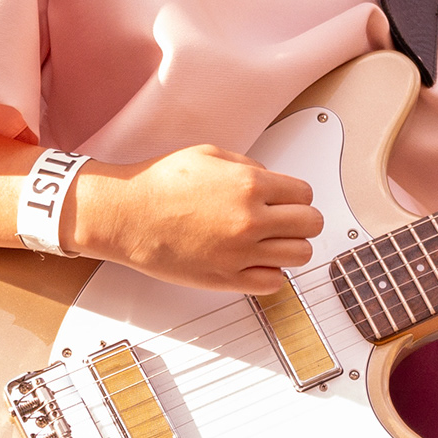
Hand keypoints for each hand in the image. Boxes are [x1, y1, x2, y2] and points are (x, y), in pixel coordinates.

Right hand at [66, 144, 323, 292]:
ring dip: (291, 247)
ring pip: (300, 255)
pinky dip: (271, 273)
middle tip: (287, 221)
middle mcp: (250, 220)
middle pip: (310, 225)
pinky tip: (256, 262)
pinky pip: (273, 283)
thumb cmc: (160, 184)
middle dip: (302, 220)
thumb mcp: (210, 154)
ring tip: (272, 242)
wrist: (127, 215)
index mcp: (250, 184)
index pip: (305, 194)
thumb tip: (273, 180)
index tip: (287, 200)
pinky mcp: (227, 278)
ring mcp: (241, 252)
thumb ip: (248, 166)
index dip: (297, 196)